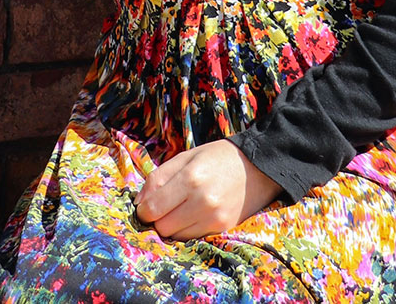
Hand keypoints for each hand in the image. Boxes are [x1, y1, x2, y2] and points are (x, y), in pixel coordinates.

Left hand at [134, 140, 279, 239]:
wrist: (257, 168)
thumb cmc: (217, 158)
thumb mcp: (186, 157)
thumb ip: (159, 177)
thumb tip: (138, 203)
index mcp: (190, 177)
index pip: (153, 207)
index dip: (143, 209)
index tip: (145, 205)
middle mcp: (202, 201)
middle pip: (162, 226)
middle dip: (157, 219)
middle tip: (163, 206)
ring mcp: (214, 218)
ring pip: (175, 236)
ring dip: (171, 226)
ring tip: (180, 209)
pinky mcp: (222, 229)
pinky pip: (192, 238)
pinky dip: (186, 230)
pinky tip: (192, 215)